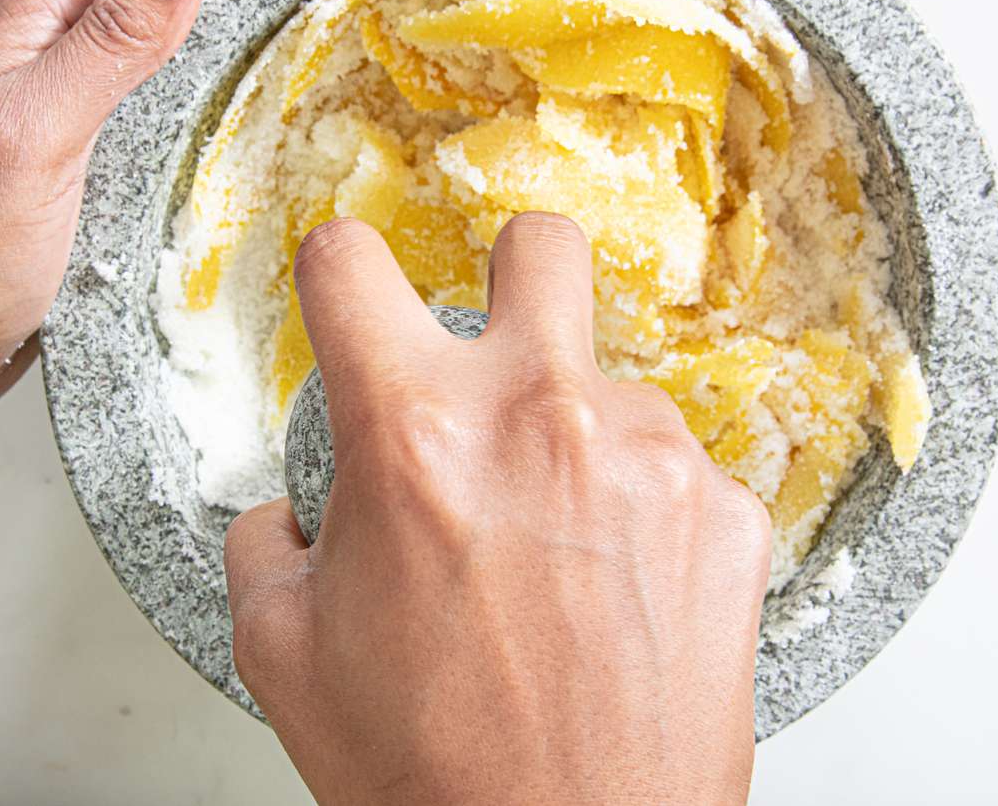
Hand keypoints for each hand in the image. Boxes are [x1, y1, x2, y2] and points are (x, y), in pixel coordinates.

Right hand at [225, 213, 771, 804]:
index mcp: (416, 431)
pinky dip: (643, 509)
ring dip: (578, 437)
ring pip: (611, 383)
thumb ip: (270, 537)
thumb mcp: (283, 649)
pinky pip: (676, 468)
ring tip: (556, 549)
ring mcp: (651, 457)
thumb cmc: (434, 772)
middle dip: (511, 278)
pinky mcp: (726, 511)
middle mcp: (542, 417)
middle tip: (497, 357)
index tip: (351, 288)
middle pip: (542, 244)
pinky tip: (616, 588)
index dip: (337, 269)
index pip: (351, 263)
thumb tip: (297, 506)